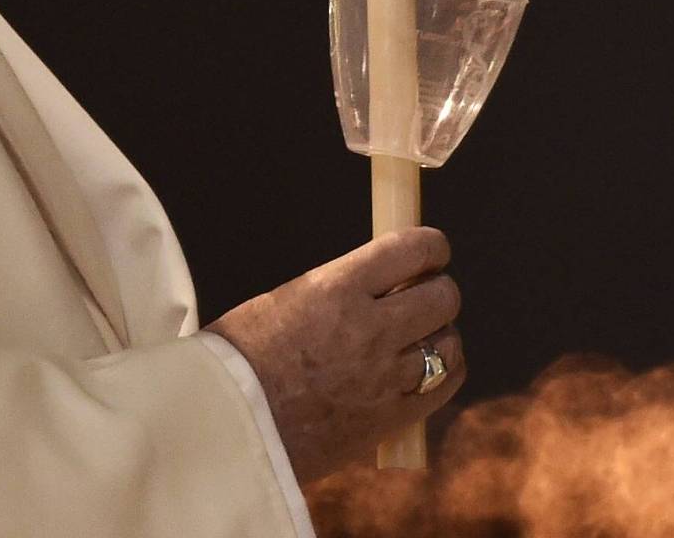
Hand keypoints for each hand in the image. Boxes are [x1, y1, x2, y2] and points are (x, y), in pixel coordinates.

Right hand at [206, 226, 466, 482]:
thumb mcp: (285, 300)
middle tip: (422, 295)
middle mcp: (370, 329)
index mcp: (338, 289)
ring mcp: (384, 378)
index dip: (432, 247)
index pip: (412, 250)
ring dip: (440, 334)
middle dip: (438, 290)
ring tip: (423, 337)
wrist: (225, 427)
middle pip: (443, 297)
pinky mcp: (387, 420)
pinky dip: (445, 372)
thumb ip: (339, 289)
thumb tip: (378, 283)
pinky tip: (433, 368)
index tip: (432, 252)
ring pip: (448, 344)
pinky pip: (442, 387)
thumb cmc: (239, 358)